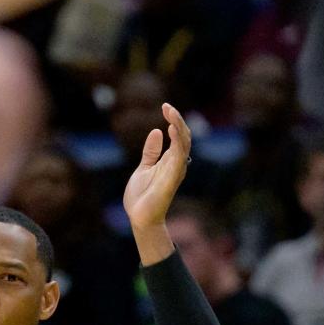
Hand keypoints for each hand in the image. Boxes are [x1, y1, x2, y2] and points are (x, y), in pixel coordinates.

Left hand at [122, 103, 190, 230]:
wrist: (139, 218)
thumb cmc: (142, 196)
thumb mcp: (144, 167)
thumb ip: (151, 151)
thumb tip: (157, 131)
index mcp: (170, 160)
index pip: (178, 136)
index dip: (174, 120)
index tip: (165, 107)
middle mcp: (176, 163)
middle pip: (184, 137)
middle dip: (177, 120)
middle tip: (167, 107)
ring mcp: (176, 170)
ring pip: (184, 143)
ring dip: (178, 126)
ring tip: (171, 112)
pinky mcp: (172, 177)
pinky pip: (179, 156)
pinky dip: (178, 142)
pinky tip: (172, 129)